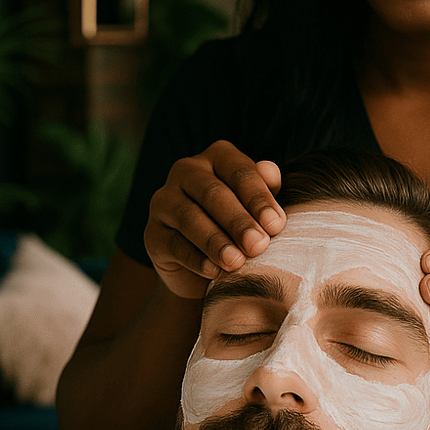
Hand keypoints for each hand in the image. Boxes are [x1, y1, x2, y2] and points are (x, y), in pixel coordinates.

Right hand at [145, 140, 285, 297]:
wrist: (208, 268)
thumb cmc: (240, 228)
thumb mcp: (258, 210)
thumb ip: (266, 189)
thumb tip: (270, 171)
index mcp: (217, 157)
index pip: (239, 171)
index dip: (258, 198)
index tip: (276, 225)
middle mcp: (186, 171)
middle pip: (213, 193)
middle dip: (238, 221)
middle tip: (258, 245)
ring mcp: (164, 202)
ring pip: (190, 218)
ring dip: (216, 241)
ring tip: (237, 262)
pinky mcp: (153, 234)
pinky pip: (174, 245)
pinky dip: (196, 260)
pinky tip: (214, 272)